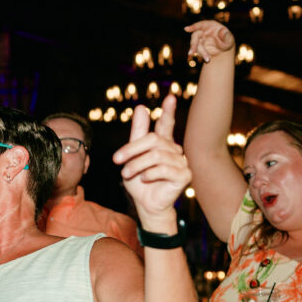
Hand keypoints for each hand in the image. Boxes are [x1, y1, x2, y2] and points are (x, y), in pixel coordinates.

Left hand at [112, 94, 190, 219]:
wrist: (145, 204)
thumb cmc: (138, 181)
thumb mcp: (132, 156)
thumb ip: (137, 133)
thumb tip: (141, 108)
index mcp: (163, 144)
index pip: (167, 125)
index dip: (169, 111)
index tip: (171, 97)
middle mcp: (175, 150)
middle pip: (153, 140)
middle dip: (132, 149)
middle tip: (116, 160)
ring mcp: (182, 163)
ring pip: (157, 155)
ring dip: (136, 165)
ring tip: (126, 173)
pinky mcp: (185, 176)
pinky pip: (165, 168)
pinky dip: (149, 173)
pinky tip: (144, 179)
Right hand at [185, 20, 234, 63]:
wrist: (223, 50)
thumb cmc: (227, 41)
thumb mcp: (229, 39)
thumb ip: (226, 35)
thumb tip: (224, 30)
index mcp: (209, 25)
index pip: (200, 25)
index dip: (193, 27)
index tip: (186, 29)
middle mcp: (202, 31)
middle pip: (195, 37)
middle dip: (193, 45)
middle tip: (191, 53)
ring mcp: (199, 39)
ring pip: (196, 45)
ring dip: (201, 52)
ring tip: (208, 59)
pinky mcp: (197, 46)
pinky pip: (198, 51)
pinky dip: (202, 55)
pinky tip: (208, 59)